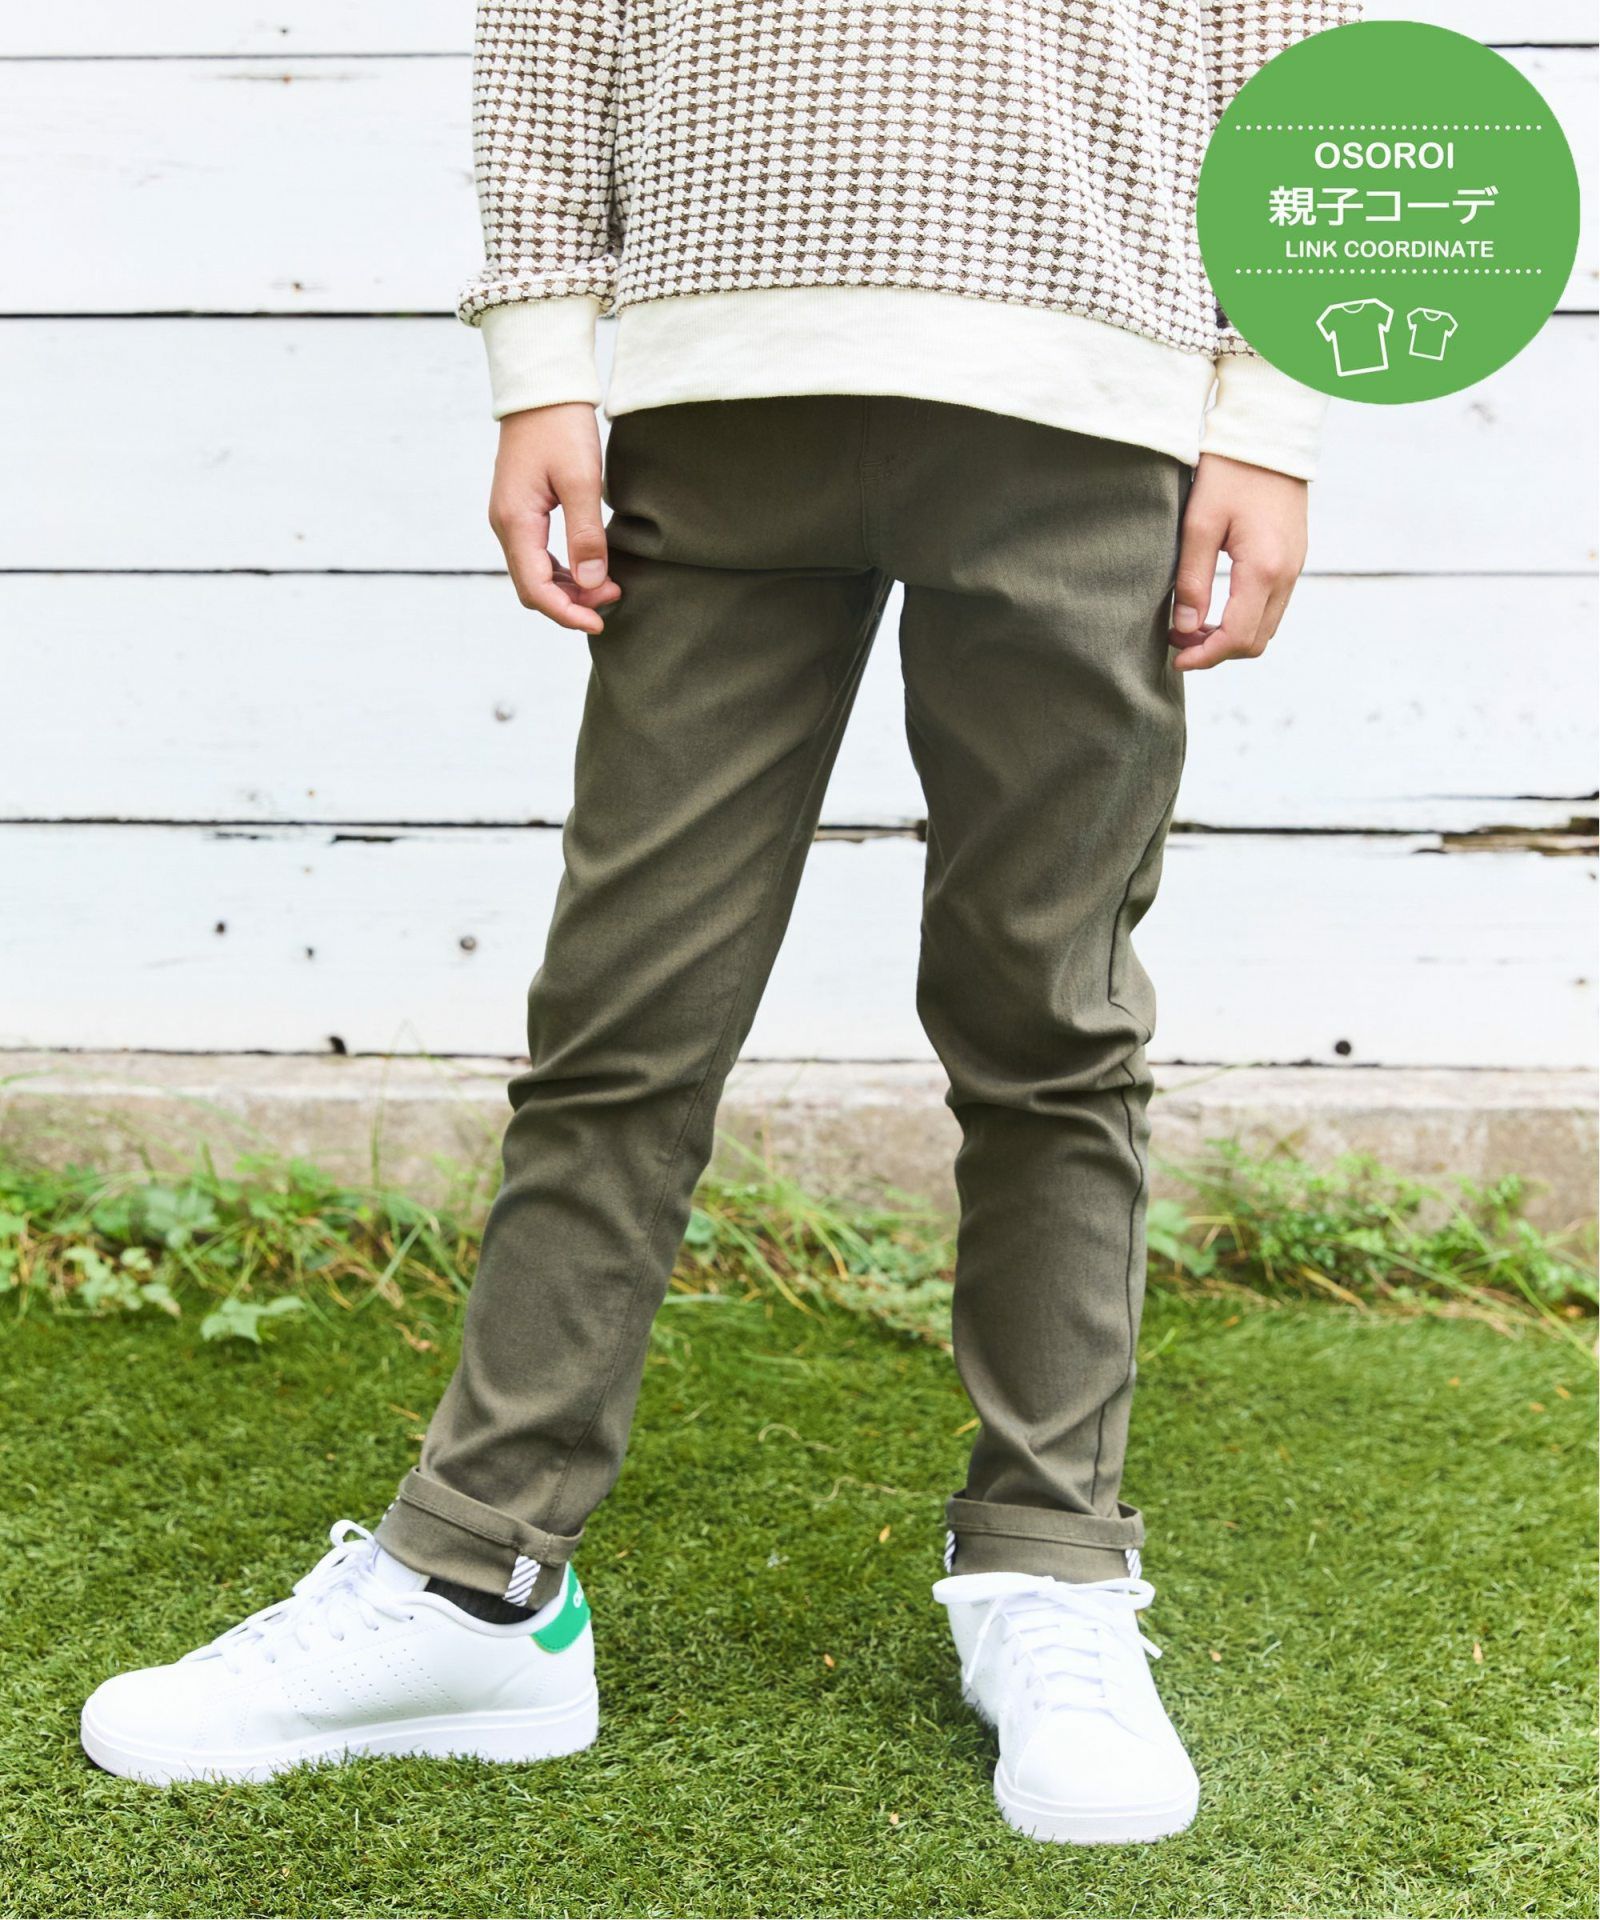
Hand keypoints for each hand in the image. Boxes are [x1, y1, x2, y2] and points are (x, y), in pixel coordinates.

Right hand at [487, 403, 621, 634]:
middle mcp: (506, 525)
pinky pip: (538, 556)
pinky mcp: (521, 512)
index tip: (600, 622)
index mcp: (515, 521)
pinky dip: (564, 570)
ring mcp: (511, 519)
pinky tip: (591, 567)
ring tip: (609, 585)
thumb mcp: (581, 480)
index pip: (536, 588)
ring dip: (570, 588)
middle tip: (615, 598)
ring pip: (536, 574)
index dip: (567, 613)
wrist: (542, 387)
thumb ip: (585, 534)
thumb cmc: (561, 426)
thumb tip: (592, 582)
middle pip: (533, 587)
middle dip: (572, 603)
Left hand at [1168, 453, 1307, 671]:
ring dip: (1231, 636)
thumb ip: (1192, 581)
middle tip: (1179, 642)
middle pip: (1256, 641)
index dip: (1205, 656)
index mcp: (1263, 568)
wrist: (1269, 434)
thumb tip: (1186, 629)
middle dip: (1217, 652)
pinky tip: (1216, 608)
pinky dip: (1245, 618)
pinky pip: (1272, 605)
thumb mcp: (1198, 524)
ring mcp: (1295, 567)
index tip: (1176, 657)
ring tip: (1192, 627)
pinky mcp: (1293, 558)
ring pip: (1266, 626)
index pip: (1238, 636)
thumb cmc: (1230, 472)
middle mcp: (1287, 574)